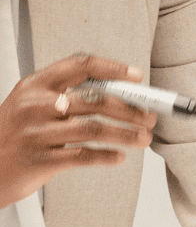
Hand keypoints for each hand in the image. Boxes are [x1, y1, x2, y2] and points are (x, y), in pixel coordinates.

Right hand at [0, 54, 154, 206]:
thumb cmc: (16, 134)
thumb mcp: (33, 104)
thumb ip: (68, 95)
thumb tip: (122, 94)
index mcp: (35, 85)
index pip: (80, 66)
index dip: (113, 68)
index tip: (137, 77)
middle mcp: (34, 105)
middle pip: (95, 100)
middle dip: (130, 110)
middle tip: (149, 117)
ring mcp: (35, 133)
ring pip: (94, 129)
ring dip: (126, 134)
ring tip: (144, 138)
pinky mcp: (39, 160)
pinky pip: (83, 156)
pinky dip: (107, 156)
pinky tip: (119, 157)